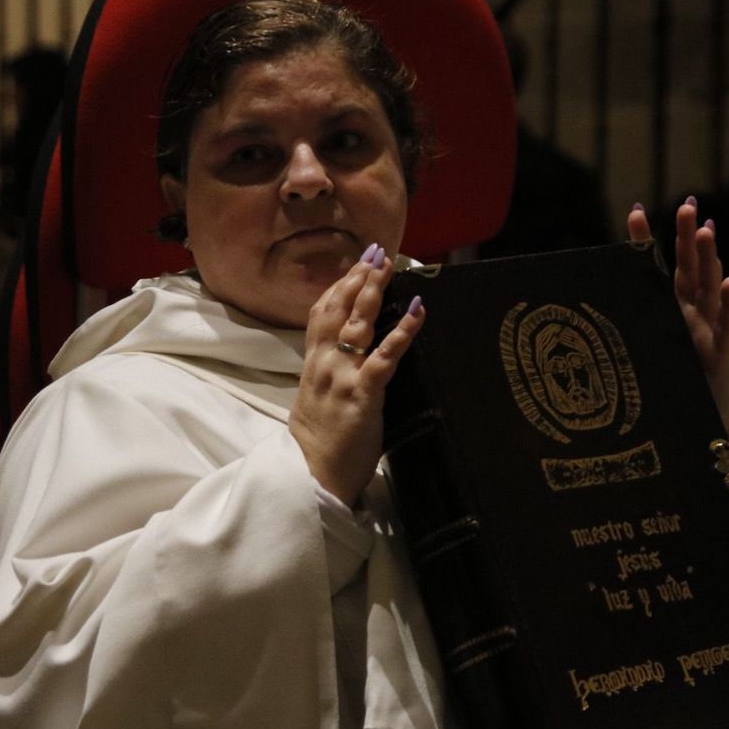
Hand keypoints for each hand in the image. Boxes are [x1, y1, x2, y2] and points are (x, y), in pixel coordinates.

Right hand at [289, 244, 424, 504]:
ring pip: (356, 324)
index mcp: (314, 365)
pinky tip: (418, 311)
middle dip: (357, 278)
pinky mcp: (362, 393)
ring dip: (373, 291)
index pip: (321, 314)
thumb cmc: (319, 444)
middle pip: (338, 309)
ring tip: (388, 266)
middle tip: (375, 252)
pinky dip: (403, 331)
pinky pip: (385, 357)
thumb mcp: (316, 400)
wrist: (311, 476)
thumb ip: (329, 375)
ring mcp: (343, 376)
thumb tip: (347, 359)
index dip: (338, 286)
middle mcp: (325, 364)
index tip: (354, 264)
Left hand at [628, 198, 728, 433]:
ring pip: (710, 290)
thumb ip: (635, 321)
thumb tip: (601, 304)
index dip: (648, 242)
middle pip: (692, 269)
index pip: (661, 269)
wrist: (702, 420)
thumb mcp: (652, 349)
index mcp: (673, 310)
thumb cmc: (676, 379)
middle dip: (690, 238)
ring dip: (709, 260)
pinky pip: (726, 325)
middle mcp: (693, 315)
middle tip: (687, 205)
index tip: (635, 211)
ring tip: (707, 230)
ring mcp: (709, 330)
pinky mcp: (720, 353)